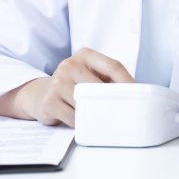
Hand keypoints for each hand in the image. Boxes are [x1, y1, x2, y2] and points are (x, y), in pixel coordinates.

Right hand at [17, 48, 134, 126]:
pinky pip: (74, 118)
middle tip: (124, 112)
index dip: (128, 81)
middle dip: (113, 100)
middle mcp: (69, 65)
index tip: (138, 94)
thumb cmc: (74, 84)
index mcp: (85, 55)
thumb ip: (108, 78)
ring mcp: (57, 82)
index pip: (113, 66)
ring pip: (86, 103)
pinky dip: (81, 123)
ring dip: (96, 114)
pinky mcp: (49, 102)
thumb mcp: (90, 74)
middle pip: (99, 86)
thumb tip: (135, 91)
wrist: (40, 94)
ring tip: (101, 118)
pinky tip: (83, 122)